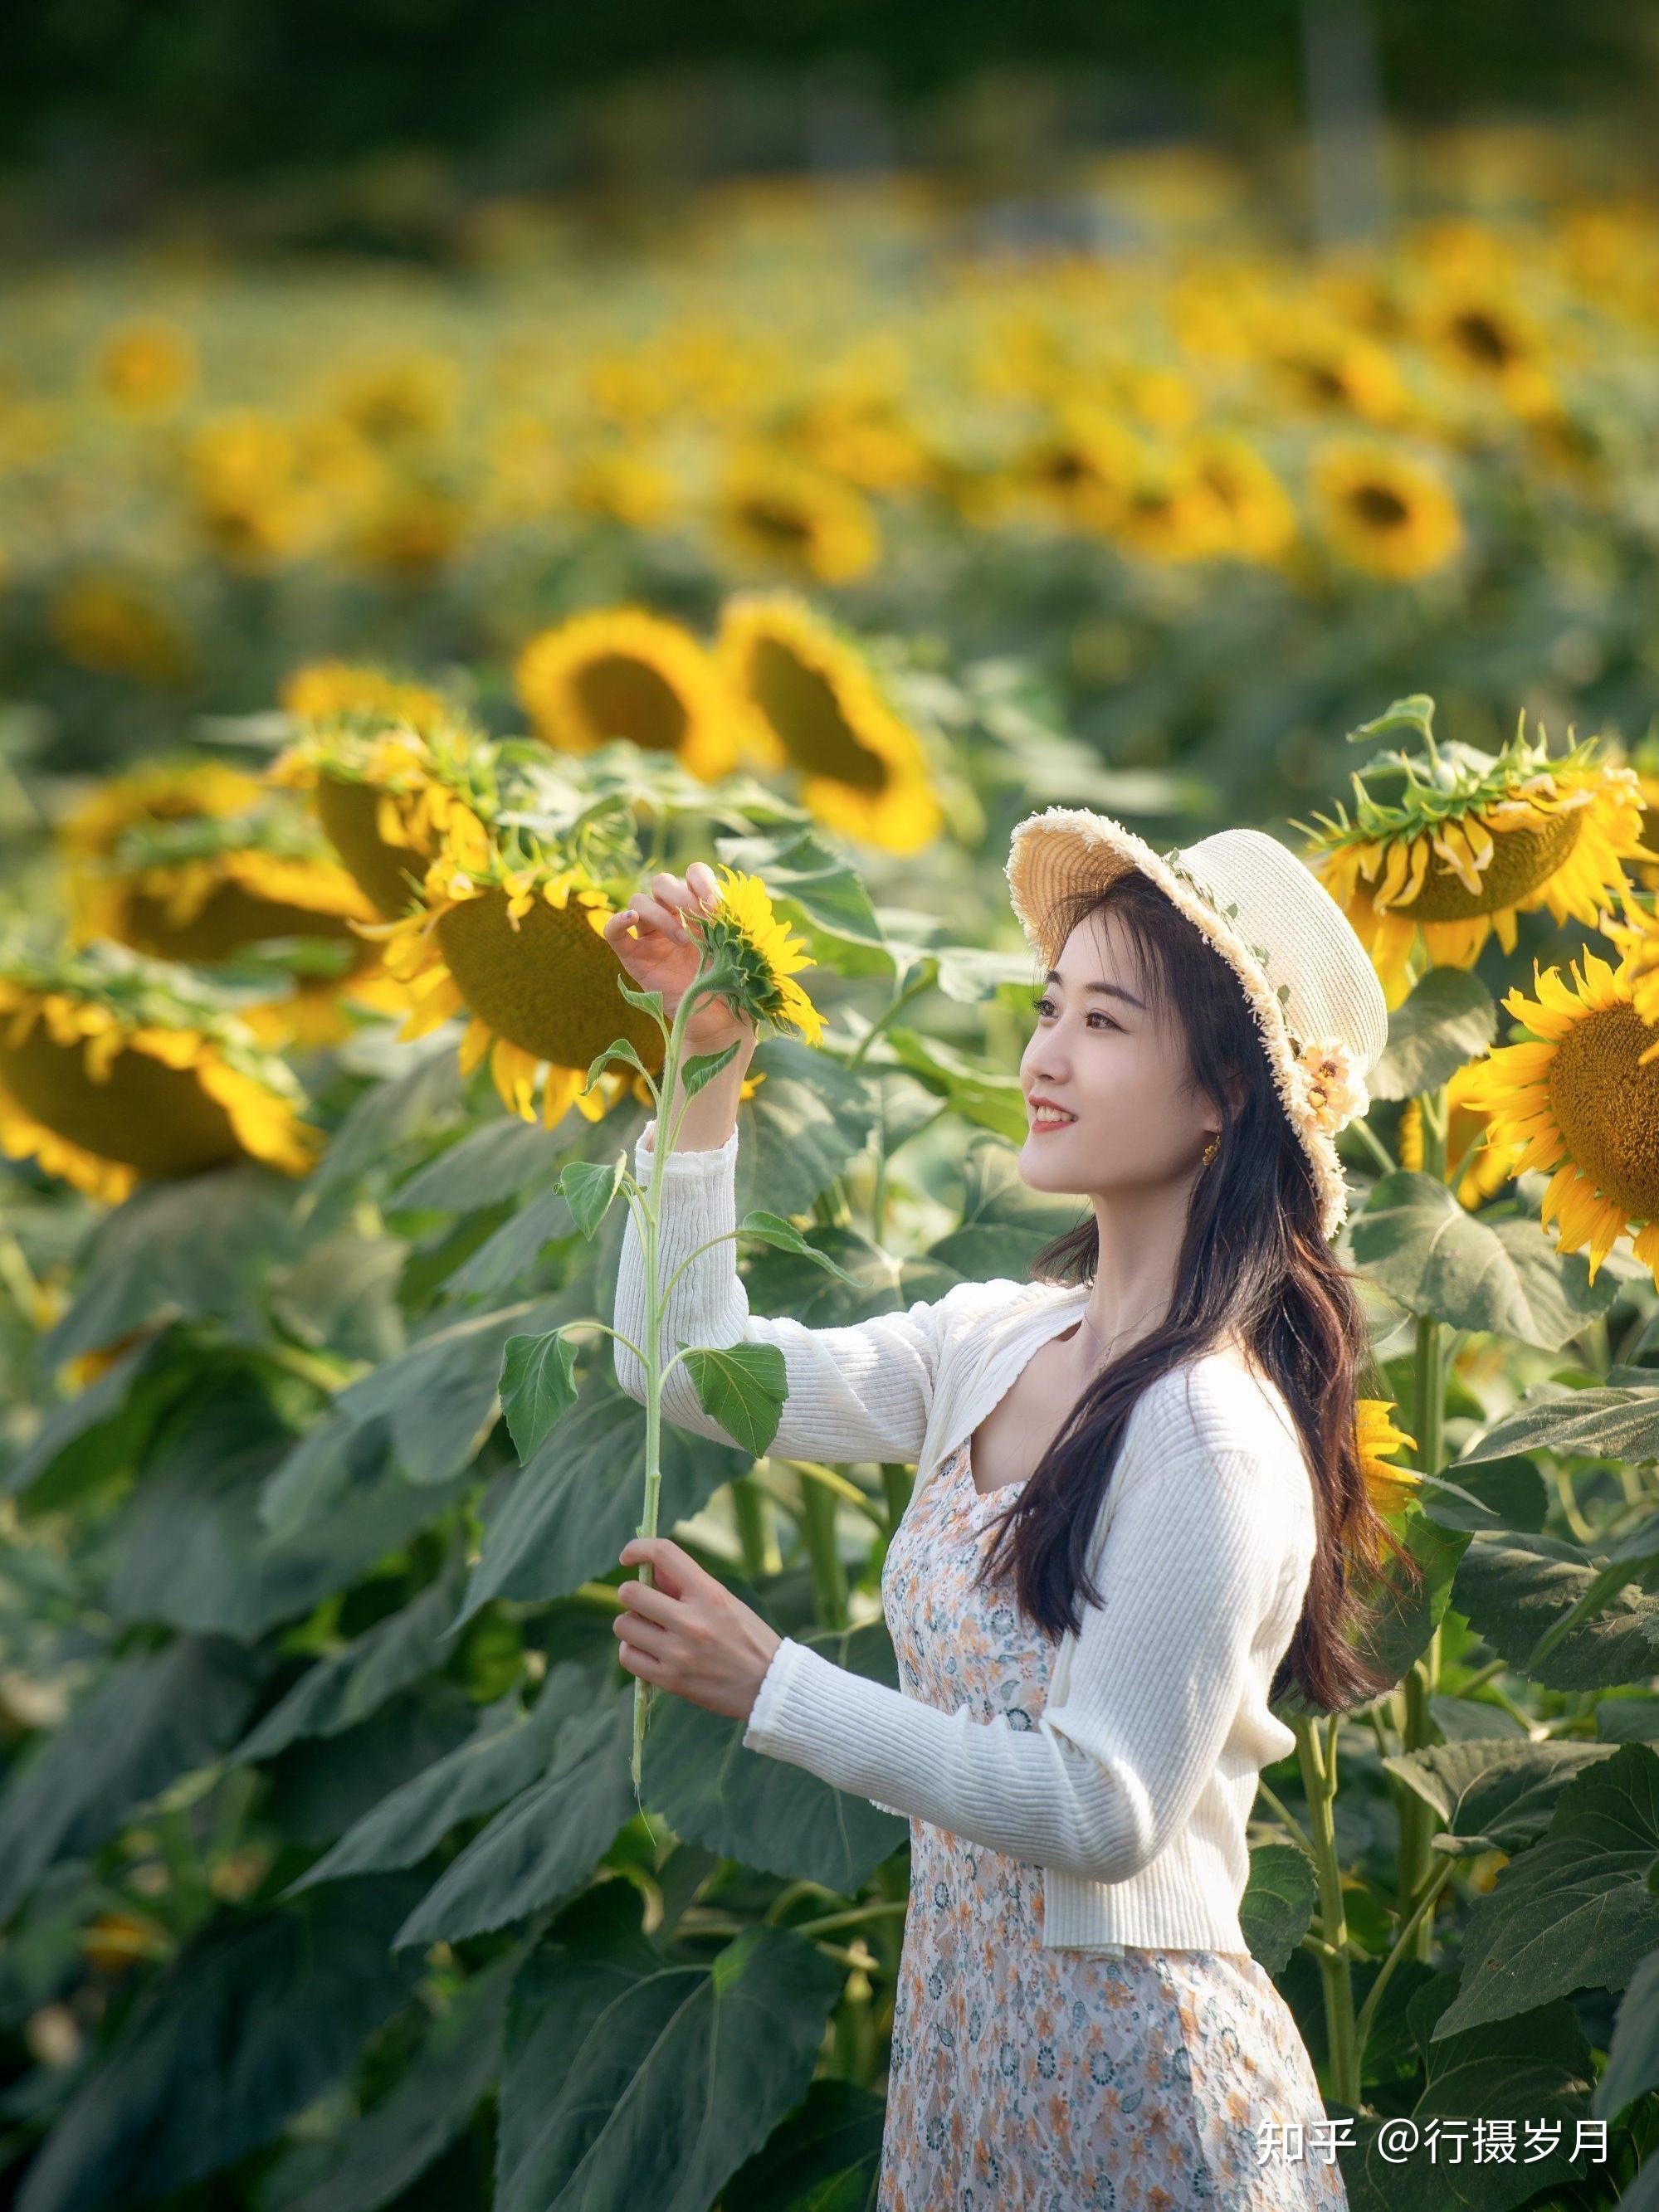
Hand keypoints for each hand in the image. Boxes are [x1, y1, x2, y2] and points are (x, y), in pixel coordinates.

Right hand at [600, 861, 756, 1057]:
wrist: (720, 1024)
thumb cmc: (736, 986)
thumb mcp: (743, 952)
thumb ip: (738, 925)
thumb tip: (731, 905)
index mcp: (700, 909)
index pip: (693, 874)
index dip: (702, 882)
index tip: (717, 905)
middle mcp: (673, 916)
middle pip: (662, 882)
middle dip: (680, 895)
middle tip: (698, 921)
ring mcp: (651, 937)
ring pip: (638, 900)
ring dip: (660, 914)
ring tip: (682, 941)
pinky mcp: (634, 958)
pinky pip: (613, 932)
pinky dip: (617, 920)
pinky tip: (631, 920)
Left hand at [614, 1536, 782, 1722]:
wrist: (770, 1686)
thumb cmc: (748, 1638)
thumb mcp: (725, 1602)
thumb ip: (687, 1585)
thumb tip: (650, 1570)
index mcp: (710, 1594)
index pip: (664, 1554)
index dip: (638, 1547)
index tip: (629, 1556)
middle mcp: (692, 1620)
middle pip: (631, 1593)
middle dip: (632, 1594)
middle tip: (644, 1604)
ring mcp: (679, 1652)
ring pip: (623, 1625)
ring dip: (632, 1625)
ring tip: (649, 1631)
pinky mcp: (671, 1680)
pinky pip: (627, 1657)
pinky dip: (632, 1651)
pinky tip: (648, 1651)